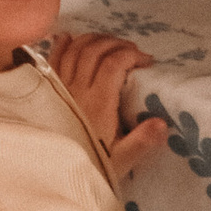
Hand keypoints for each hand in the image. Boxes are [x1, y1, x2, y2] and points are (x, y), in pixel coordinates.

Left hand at [48, 30, 167, 188]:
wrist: (54, 173)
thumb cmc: (92, 164)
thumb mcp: (120, 159)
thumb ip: (141, 142)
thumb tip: (162, 124)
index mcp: (98, 104)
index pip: (113, 64)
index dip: (131, 54)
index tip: (146, 61)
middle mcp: (77, 90)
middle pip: (94, 50)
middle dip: (116, 43)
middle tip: (132, 50)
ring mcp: (60, 88)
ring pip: (74, 50)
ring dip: (94, 39)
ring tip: (110, 42)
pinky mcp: (48, 91)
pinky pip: (53, 59)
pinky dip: (62, 44)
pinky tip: (70, 37)